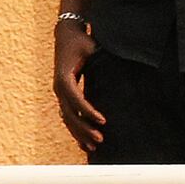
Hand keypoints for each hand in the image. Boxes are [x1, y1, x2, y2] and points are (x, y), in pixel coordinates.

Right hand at [51, 18, 106, 154]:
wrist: (66, 36)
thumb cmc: (82, 41)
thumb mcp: (93, 47)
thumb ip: (103, 57)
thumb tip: (126, 63)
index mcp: (64, 77)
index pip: (75, 98)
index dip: (88, 111)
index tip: (103, 121)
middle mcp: (59, 87)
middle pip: (69, 114)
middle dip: (84, 128)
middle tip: (101, 139)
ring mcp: (59, 93)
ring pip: (67, 119)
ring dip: (79, 134)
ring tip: (94, 146)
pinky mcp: (63, 96)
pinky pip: (67, 117)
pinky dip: (75, 130)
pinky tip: (84, 144)